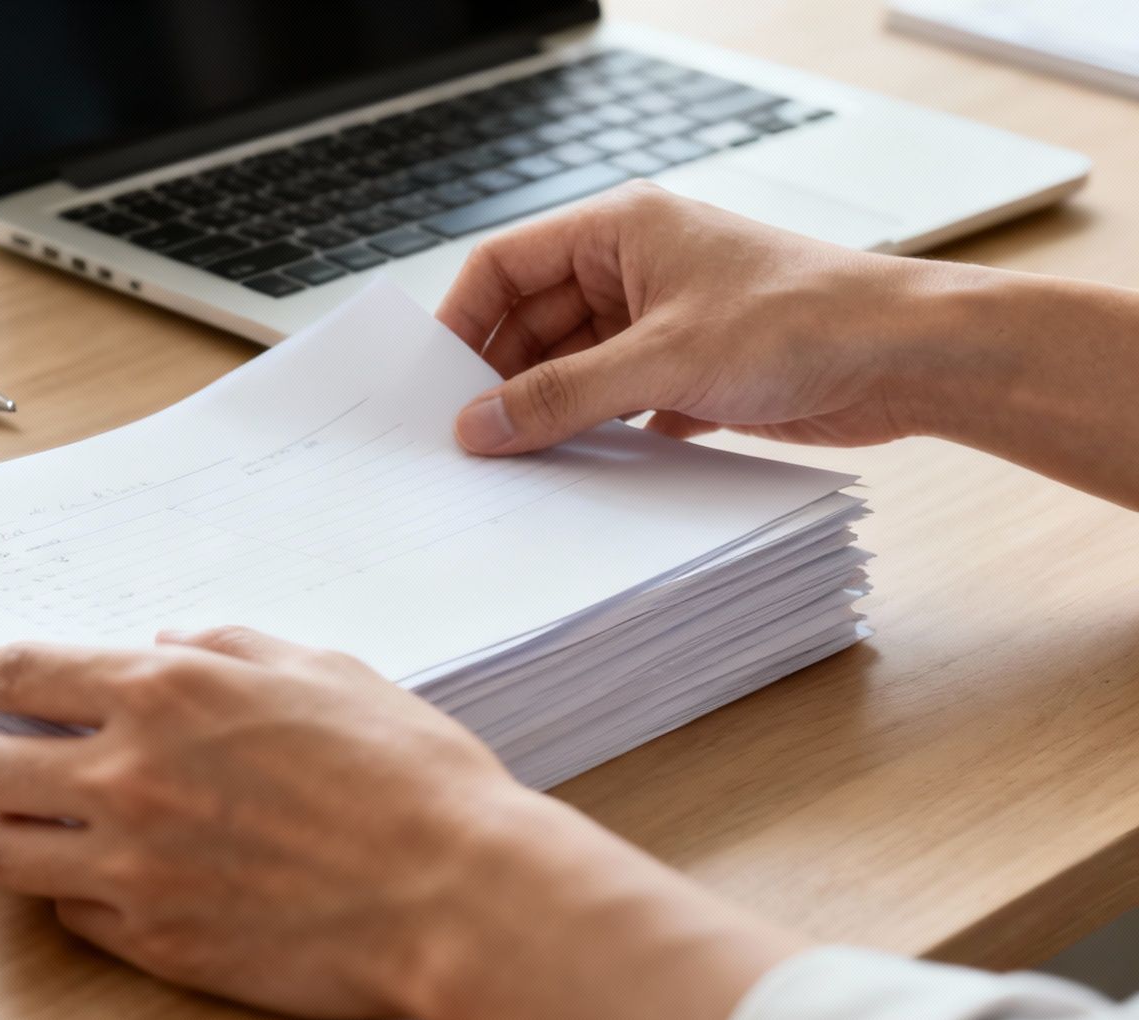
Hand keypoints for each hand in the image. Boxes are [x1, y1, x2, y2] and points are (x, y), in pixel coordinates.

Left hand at [0, 624, 807, 1019]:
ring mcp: (133, 869)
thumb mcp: (321, 668)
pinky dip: (80, 895)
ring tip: (61, 828)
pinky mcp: (155, 944)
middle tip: (17, 761)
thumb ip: (226, 646)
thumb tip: (163, 640)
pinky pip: (70, 916)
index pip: (14, 674)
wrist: (457, 893)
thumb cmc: (406, 773)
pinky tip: (124, 880)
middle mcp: (128, 777)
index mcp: (165, 692)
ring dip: (21, 834)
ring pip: (4, 854)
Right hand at [439, 182, 958, 454]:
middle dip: (501, 379)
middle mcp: (634, 269)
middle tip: (470, 439)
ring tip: (518, 463)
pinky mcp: (689, 372)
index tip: (430, 382)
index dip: (459, 321)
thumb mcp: (663, 360)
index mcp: (619, 231)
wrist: (907, 358)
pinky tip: (577, 470)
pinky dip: (592, 433)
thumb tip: (481, 424)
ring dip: (549, 412)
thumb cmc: (804, 320)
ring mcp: (661, 322)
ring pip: (571, 368)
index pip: (504, 266)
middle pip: (531, 324)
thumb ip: (562, 395)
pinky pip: (613, 402)